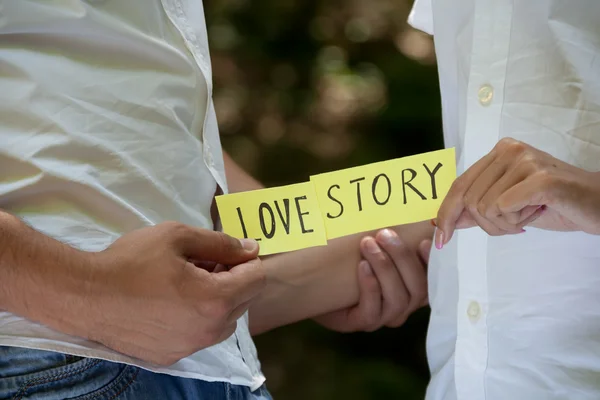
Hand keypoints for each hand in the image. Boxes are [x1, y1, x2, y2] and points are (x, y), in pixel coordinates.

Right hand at [70, 222, 264, 365]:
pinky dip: (197, 318)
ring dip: (217, 300)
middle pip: (244, 301)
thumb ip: (221, 243)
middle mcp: (208, 330)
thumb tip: (250, 249)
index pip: (257, 279)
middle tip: (203, 263)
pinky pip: (200, 335)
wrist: (85, 294)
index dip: (246, 260)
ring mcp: (190, 347)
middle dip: (232, 279)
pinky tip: (171, 302)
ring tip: (187, 281)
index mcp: (215, 299)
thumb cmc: (131, 261)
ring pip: (224, 321)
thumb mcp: (178, 236)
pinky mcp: (171, 356)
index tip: (228, 251)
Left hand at [314, 229, 430, 331]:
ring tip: (368, 244)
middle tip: (384, 234)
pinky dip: (370, 286)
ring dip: (384, 268)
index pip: (431, 278)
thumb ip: (390, 241)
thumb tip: (401, 217)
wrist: (316, 285)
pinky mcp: (363, 323)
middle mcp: (403, 305)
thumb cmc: (349, 266)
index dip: (431, 262)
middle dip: (403, 258)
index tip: (422, 240)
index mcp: (410, 287)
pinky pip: (373, 310)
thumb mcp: (373, 250)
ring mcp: (383, 317)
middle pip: (418, 287)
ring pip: (397, 298)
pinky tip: (362, 266)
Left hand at [435, 138, 599, 247]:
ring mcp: (525, 160)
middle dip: (488, 225)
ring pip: (485, 208)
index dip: (445, 214)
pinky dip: (516, 222)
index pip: (459, 185)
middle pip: (469, 201)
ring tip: (529, 215)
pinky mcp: (540, 178)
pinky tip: (536, 214)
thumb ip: (475, 209)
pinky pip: (503, 209)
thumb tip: (439, 220)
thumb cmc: (553, 204)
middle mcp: (509, 150)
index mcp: (499, 152)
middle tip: (515, 224)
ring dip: (506, 224)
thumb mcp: (507, 206)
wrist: (598, 204)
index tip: (440, 239)